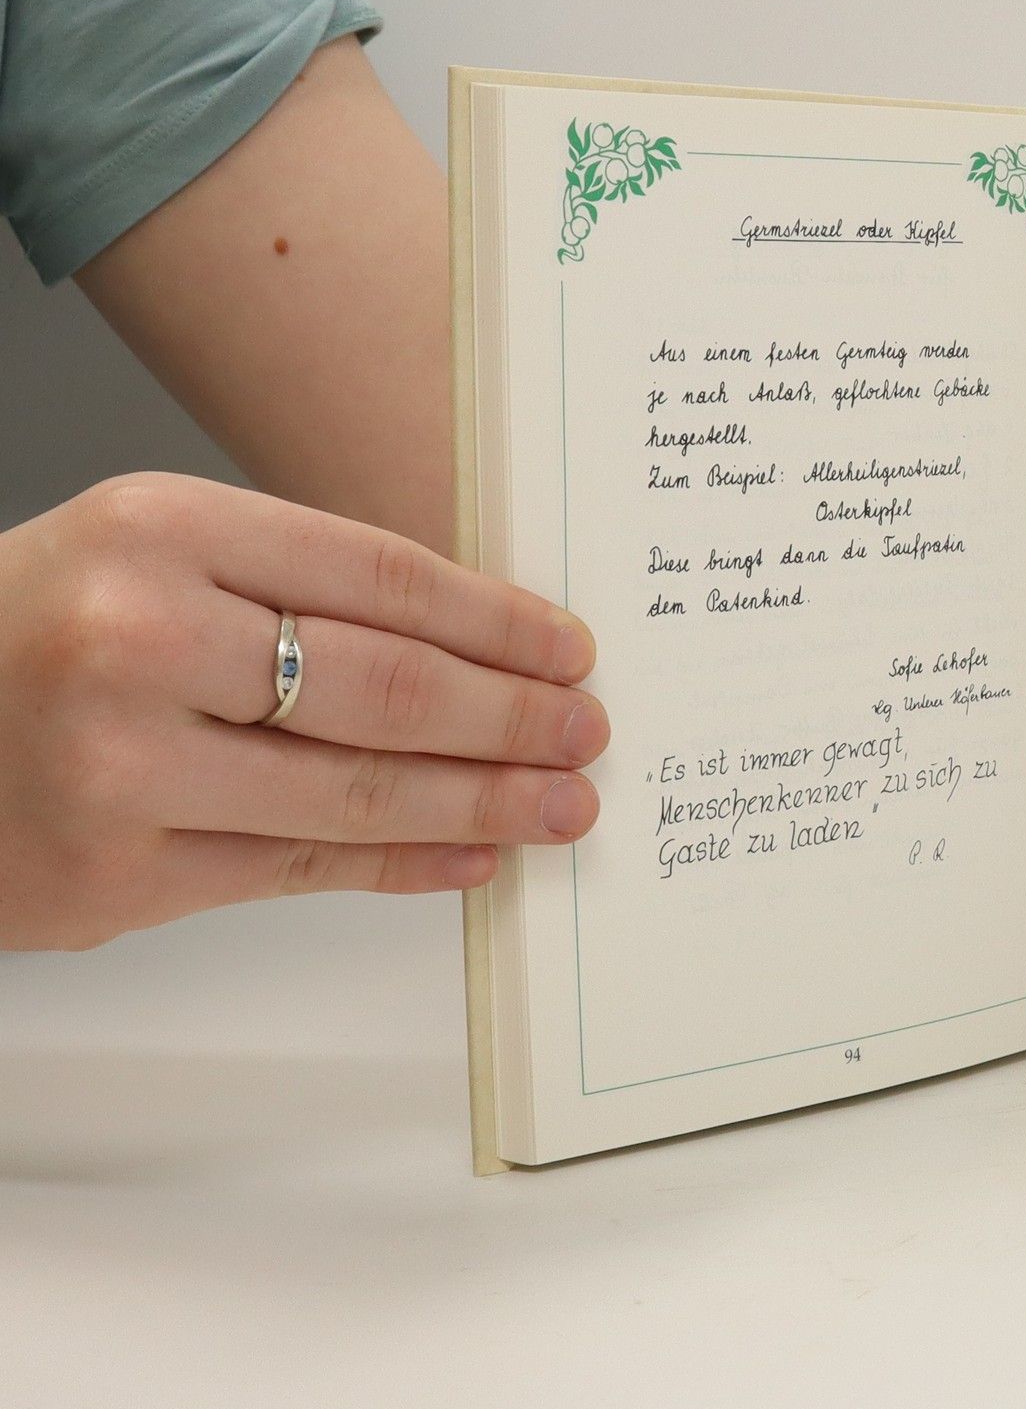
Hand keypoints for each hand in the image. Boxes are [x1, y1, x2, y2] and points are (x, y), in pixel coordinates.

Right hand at [0, 474, 608, 949]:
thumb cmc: (29, 629)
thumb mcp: (150, 552)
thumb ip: (293, 585)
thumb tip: (476, 645)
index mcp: (160, 529)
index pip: (381, 576)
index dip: (499, 621)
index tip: (570, 648)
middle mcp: (137, 639)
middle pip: (386, 687)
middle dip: (513, 717)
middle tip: (588, 732)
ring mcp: (120, 767)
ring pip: (356, 790)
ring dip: (483, 803)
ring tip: (560, 803)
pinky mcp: (111, 879)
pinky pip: (299, 870)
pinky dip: (402, 864)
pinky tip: (470, 857)